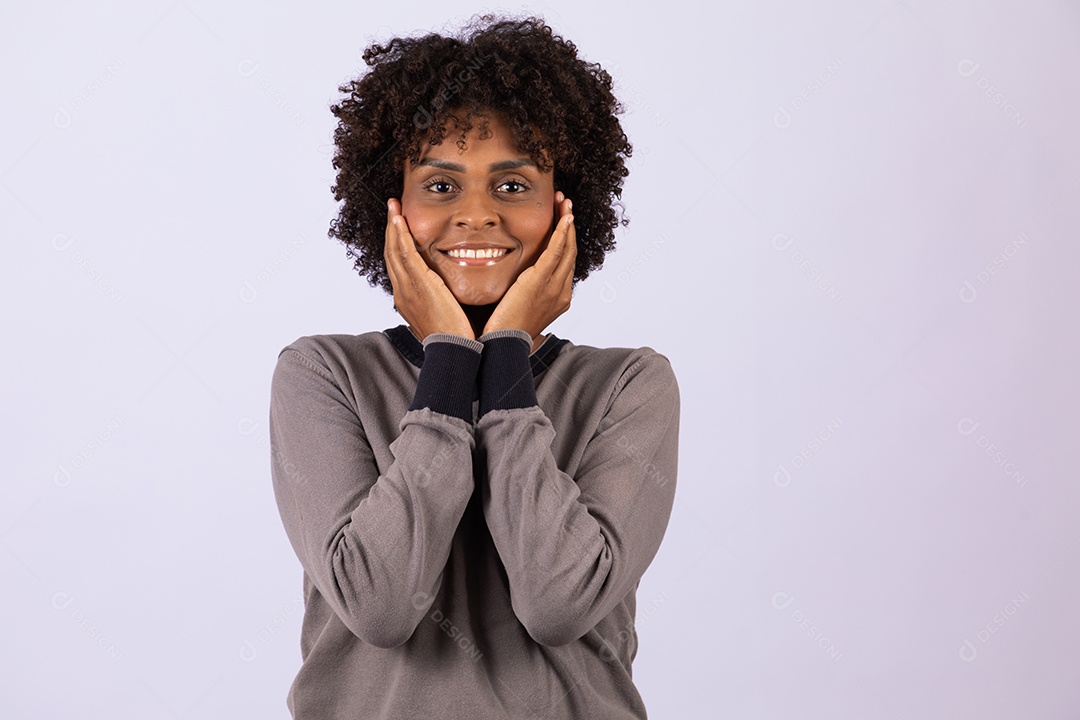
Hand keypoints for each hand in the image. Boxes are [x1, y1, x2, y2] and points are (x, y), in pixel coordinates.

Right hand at [384, 198, 473, 339]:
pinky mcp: (418, 284)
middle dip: (392, 231)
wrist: (454, 352)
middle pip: (392, 255)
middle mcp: (403, 292)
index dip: (397, 246)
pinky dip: (400, 235)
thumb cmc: (456, 339)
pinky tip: (400, 219)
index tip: (399, 229)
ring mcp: (407, 288)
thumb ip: (445, 303)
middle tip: (393, 210)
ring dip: (394, 226)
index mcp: (409, 300)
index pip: (399, 267)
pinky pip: (404, 253)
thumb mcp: (445, 317)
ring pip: (395, 251)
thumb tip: (453, 296)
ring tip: (394, 207)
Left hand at [482, 192, 575, 339]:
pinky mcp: (540, 281)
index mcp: (557, 299)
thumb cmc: (503, 333)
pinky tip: (564, 217)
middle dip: (568, 226)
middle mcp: (561, 292)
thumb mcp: (518, 310)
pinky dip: (562, 232)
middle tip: (564, 204)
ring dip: (566, 222)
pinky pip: (556, 251)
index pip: (564, 264)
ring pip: (566, 248)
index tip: (561, 223)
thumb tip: (513, 286)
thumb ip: (521, 295)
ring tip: (564, 202)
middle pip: (570, 252)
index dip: (565, 241)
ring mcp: (553, 287)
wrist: (501, 347)